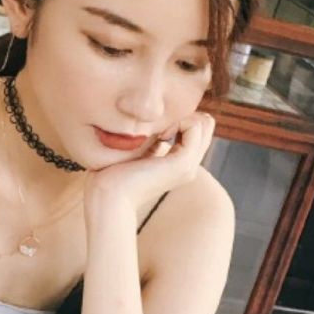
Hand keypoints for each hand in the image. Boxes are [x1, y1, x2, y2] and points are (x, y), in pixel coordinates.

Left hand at [85, 112, 215, 215]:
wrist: (108, 198)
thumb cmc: (110, 176)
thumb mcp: (132, 152)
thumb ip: (145, 140)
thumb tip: (150, 125)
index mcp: (177, 164)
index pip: (195, 129)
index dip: (179, 118)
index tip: (154, 127)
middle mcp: (188, 166)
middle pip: (204, 125)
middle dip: (183, 114)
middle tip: (158, 126)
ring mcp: (188, 166)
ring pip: (205, 123)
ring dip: (182, 116)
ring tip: (159, 130)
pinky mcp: (183, 164)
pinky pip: (196, 127)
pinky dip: (180, 121)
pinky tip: (159, 134)